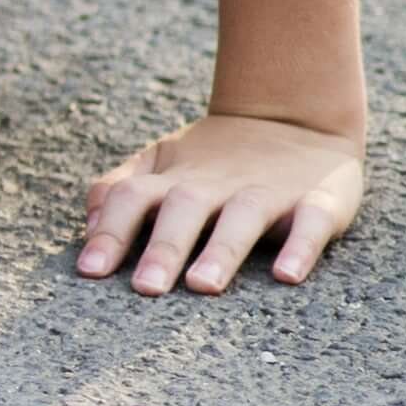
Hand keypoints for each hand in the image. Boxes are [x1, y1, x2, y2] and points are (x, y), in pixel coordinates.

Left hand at [77, 113, 363, 294]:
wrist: (295, 117)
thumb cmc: (213, 158)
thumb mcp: (160, 163)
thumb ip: (118, 190)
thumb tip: (87, 230)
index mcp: (173, 178)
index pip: (131, 198)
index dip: (110, 231)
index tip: (89, 271)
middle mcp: (216, 183)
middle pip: (183, 209)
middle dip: (162, 248)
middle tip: (145, 289)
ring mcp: (268, 191)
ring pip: (242, 218)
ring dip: (221, 251)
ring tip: (202, 285)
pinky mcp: (319, 200)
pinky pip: (310, 223)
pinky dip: (300, 248)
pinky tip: (287, 276)